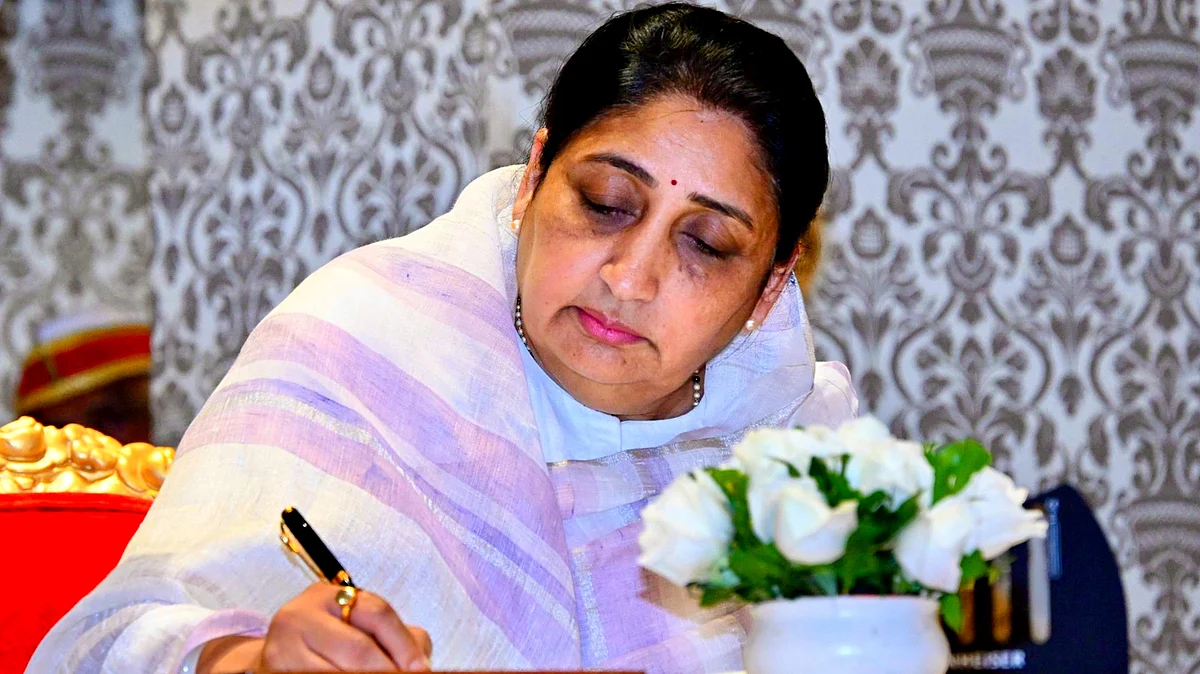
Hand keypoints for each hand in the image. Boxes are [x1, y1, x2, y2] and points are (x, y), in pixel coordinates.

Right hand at [197, 583, 432, 671]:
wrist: (278, 658)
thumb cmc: (329, 641)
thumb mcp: (358, 626)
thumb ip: (397, 635)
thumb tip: (420, 661)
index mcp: (326, 595)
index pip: (376, 613)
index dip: (404, 644)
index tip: (420, 668)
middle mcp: (299, 617)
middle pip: (358, 650)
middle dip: (388, 670)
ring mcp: (282, 650)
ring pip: (339, 673)